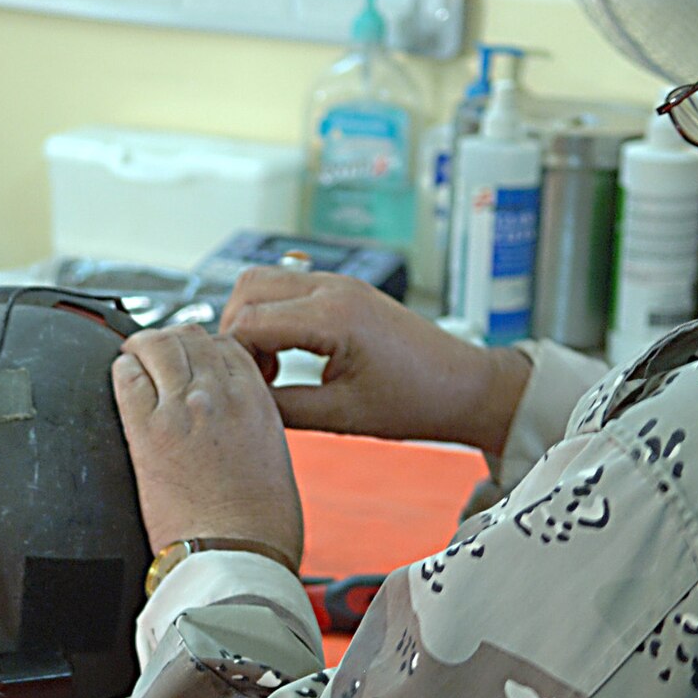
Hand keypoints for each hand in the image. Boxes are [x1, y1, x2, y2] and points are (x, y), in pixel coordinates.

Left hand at [111, 324, 303, 564]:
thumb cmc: (261, 529)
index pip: (227, 345)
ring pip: (157, 346)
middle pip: (189, 339)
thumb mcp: (276, 462)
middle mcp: (221, 396)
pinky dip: (122, 371)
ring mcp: (183, 409)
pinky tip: (122, 379)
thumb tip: (235, 428)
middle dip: (172, 342)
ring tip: (135, 358)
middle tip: (158, 355)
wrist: (236, 559)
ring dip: (143, 349)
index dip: (205, 348)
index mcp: (257, 403)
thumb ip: (253, 430)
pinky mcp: (148, 431)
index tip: (193, 360)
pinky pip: (127, 377)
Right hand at [219, 268, 531, 453]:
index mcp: (334, 316)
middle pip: (247, 287)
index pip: (249, 321)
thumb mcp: (342, 416)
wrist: (464, 387)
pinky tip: (287, 354)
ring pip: (264, 281)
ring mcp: (339, 284)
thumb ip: (283, 409)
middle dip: (234, 331)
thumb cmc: (416, 401)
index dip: (233, 358)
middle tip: (250, 375)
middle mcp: (333, 288)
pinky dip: (272, 317)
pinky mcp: (343, 290)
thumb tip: (240, 404)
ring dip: (251, 320)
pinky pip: (288, 289)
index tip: (241, 389)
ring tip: (268, 366)